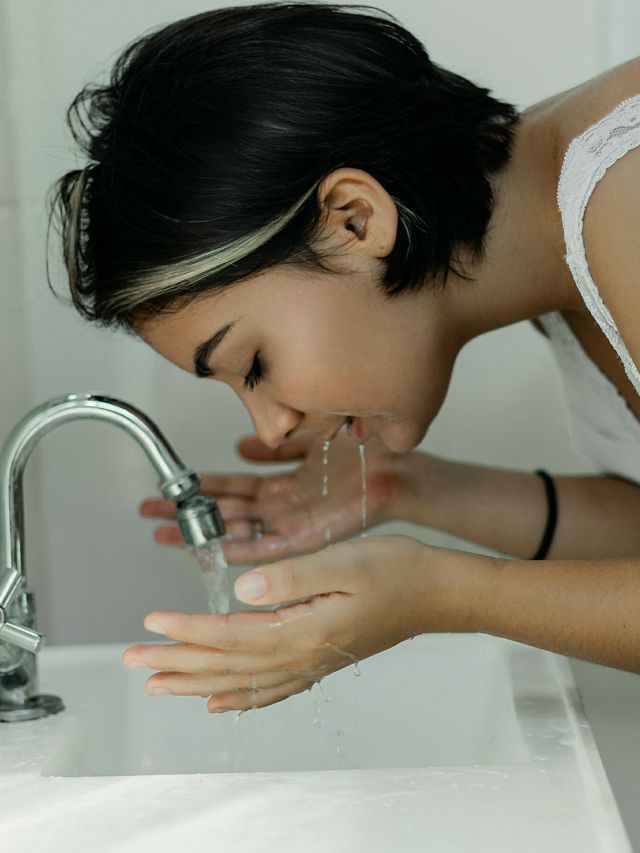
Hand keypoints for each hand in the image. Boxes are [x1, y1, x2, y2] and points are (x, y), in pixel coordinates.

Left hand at [122, 535, 479, 711]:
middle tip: (134, 660)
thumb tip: (241, 591)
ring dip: (198, 683)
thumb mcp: (343, 561)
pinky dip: (242, 699)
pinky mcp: (322, 659)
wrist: (438, 592)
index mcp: (304, 629)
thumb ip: (290, 577)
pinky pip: (273, 689)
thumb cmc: (397, 570)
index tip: (152, 621)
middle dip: (177, 662)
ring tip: (161, 684)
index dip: (188, 629)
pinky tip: (222, 703)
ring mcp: (313, 662)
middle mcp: (304, 655)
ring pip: (243, 681)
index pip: (230, 634)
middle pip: (227, 665)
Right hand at [140, 430, 415, 563]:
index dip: (198, 489)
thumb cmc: (360, 452)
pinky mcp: (310, 538)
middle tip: (149, 516)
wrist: (397, 467)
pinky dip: (245, 550)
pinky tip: (218, 551)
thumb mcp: (308, 438)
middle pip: (225, 513)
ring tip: (167, 534)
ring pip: (239, 531)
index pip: (230, 488)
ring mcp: (292, 524)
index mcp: (281, 485)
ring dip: (204, 534)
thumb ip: (275, 445)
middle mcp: (281, 507)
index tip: (168, 490)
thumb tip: (240, 445)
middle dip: (187, 514)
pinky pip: (271, 548)